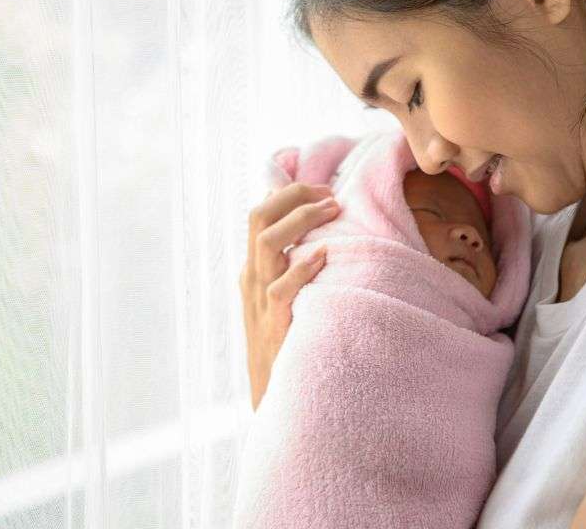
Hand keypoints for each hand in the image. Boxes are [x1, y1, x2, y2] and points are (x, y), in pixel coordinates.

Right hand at [239, 182, 341, 409]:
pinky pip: (283, 288)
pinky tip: (325, 254)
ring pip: (267, 242)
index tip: (322, 188)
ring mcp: (260, 300)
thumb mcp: (283, 300)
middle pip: (259, 217)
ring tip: (332, 210)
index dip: (289, 193)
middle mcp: (252, 278)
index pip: (259, 213)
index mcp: (253, 269)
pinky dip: (304, 266)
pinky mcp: (274, 323)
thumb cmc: (288, 345)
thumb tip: (319, 233)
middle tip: (330, 194)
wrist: (275, 397)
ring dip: (301, 219)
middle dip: (294, 196)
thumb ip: (292, 268)